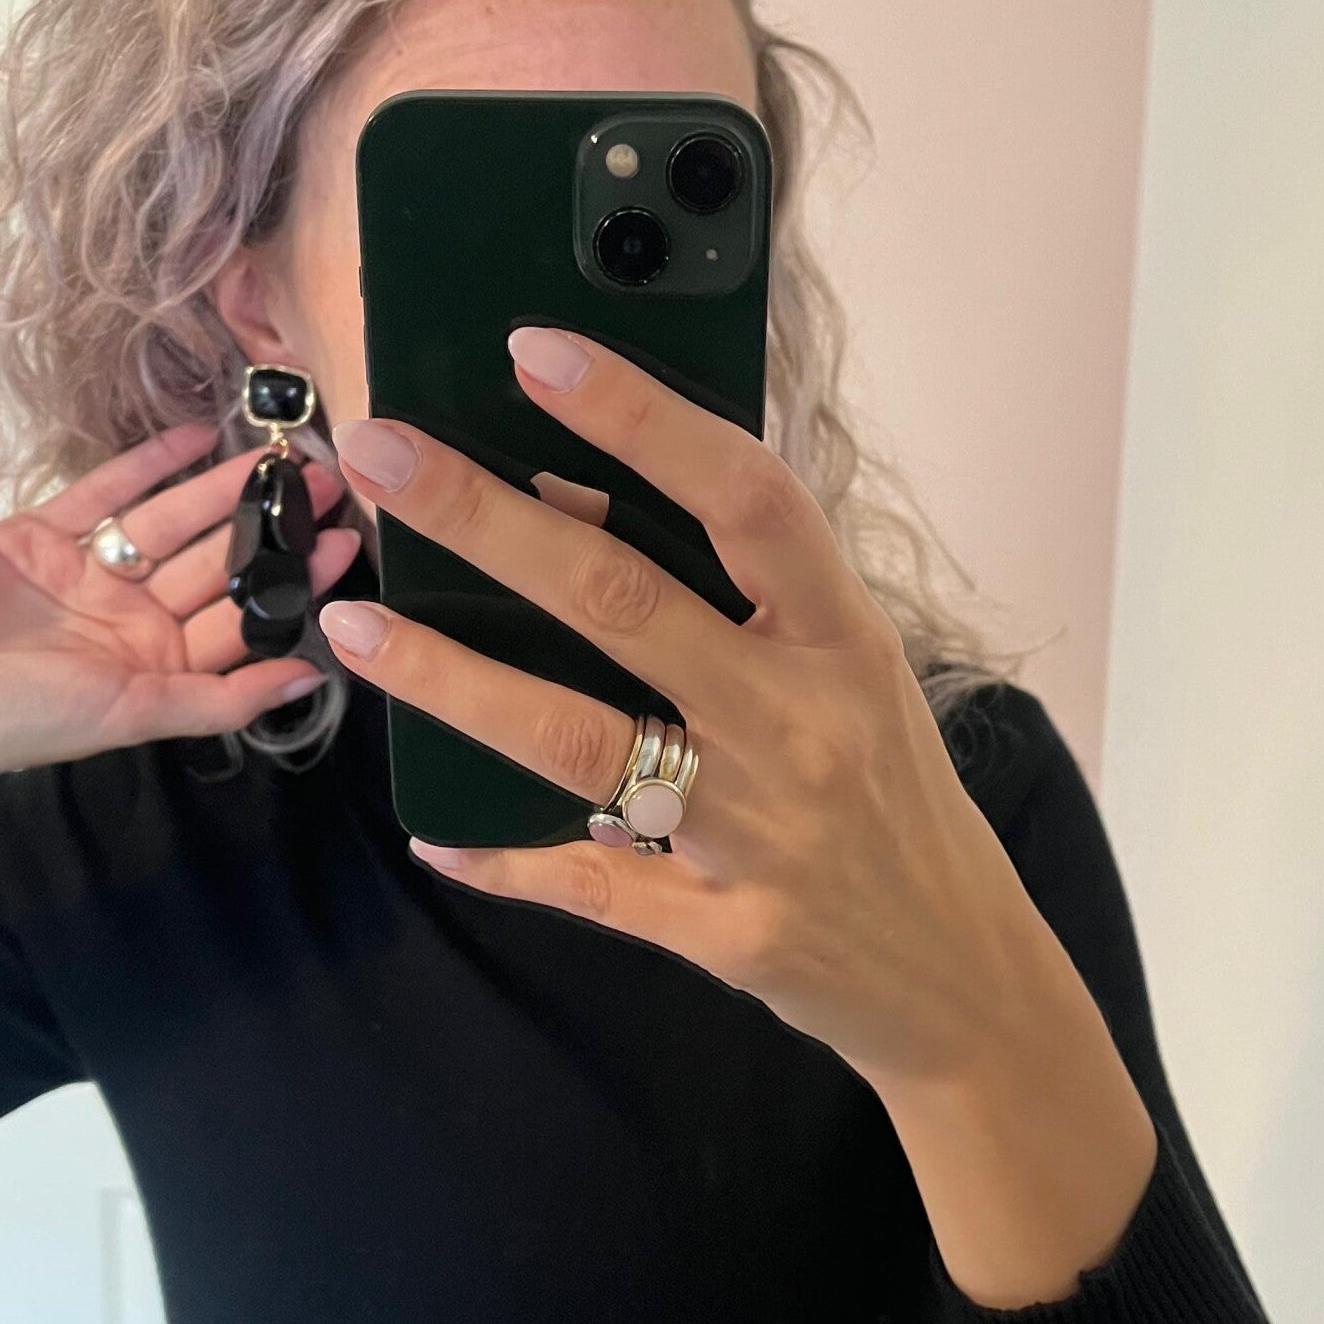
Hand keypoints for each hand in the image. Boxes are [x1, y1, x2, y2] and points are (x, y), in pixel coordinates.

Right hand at [0, 426, 359, 814]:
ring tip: (275, 452)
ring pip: (171, 521)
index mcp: (161, 666)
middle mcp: (133, 618)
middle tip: (327, 478)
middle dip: (269, 523)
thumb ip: (222, 699)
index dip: (294, 580)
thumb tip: (315, 679)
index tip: (345, 539)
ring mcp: (89, 571)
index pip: (244, 617)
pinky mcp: (41, 532)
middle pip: (217, 562)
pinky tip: (195, 435)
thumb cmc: (16, 721)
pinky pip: (105, 492)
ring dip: (220, 488)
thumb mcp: (131, 715)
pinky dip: (146, 464)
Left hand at [322, 326, 1028, 1095]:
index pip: (746, 498)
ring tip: (358, 629)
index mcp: (843, 639)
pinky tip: (432, 836)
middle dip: (487, 519)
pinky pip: (594, 887)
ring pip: (580, 742)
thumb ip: (741, 603)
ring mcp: (759, 833)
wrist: (965, 972)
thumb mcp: (849, 675)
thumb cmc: (893, 795)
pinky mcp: (726, 931)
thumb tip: (566, 509)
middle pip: (624, 602)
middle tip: (378, 453)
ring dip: (453, 680)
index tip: (537, 351)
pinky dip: (506, 861)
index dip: (642, 419)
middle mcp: (800, 723)